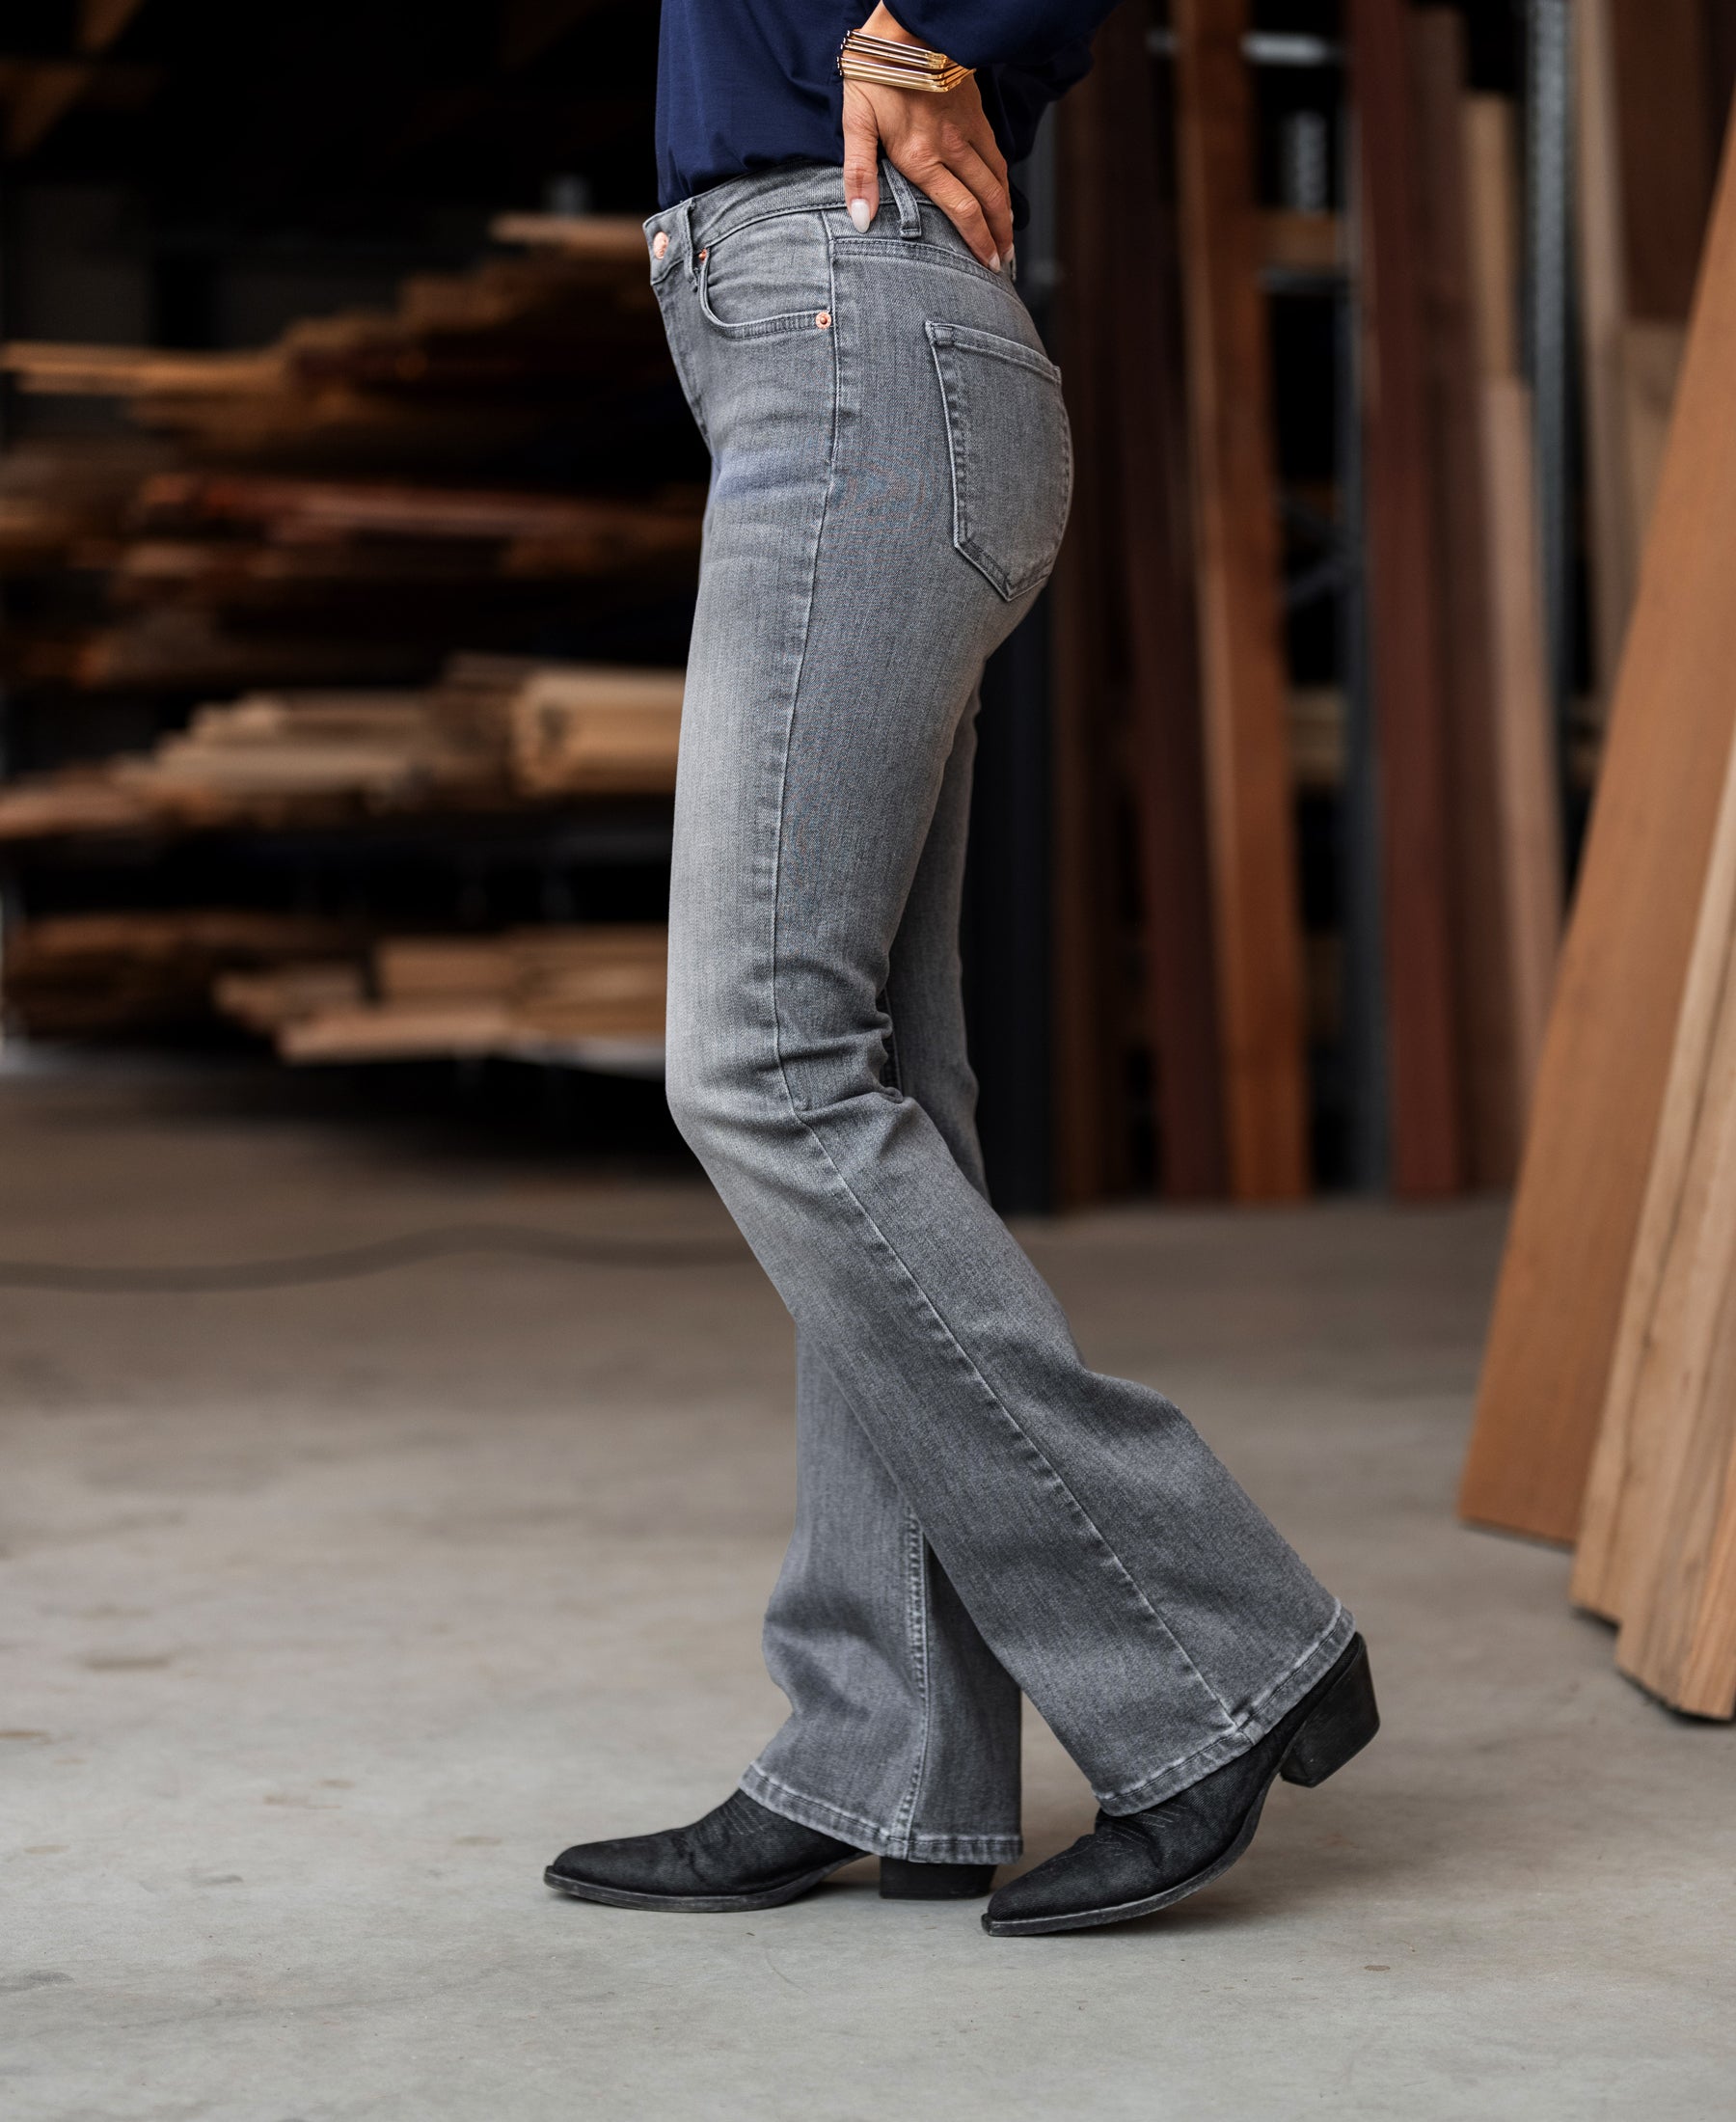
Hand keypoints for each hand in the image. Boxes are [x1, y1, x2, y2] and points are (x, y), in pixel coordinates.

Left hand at [842, 5, 1014, 270]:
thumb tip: (860, 220)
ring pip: (997, 176)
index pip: (961, 211)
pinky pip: (996, 152)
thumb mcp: (856, 121)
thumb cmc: (875, 70)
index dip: (978, 241)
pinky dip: (1003, 177)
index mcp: (922, 157)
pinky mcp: (974, 110)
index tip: (988, 263)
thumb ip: (859, 173)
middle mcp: (952, 147)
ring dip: (1005, 208)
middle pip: (987, 199)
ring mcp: (967, 128)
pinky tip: (1002, 188)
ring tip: (1009, 233)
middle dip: (999, 233)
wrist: (909, 24)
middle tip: (1005, 260)